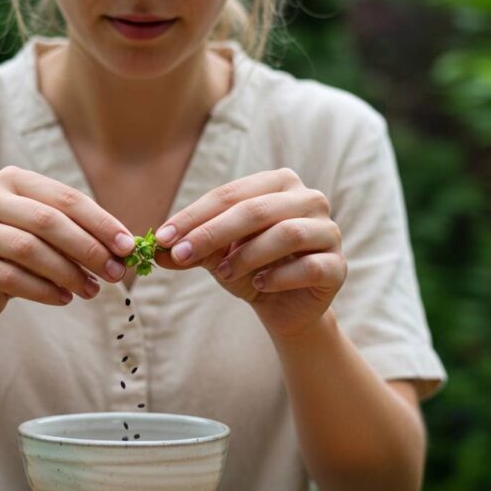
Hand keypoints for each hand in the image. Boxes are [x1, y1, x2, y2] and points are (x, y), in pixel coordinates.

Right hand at [0, 166, 135, 330]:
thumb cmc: (17, 259)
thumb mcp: (48, 239)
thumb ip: (78, 234)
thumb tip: (125, 248)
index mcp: (11, 179)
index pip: (65, 198)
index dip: (100, 223)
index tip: (127, 247)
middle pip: (48, 222)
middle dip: (88, 249)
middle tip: (116, 273)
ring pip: (29, 249)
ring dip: (69, 273)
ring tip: (92, 290)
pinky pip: (9, 277)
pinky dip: (44, 290)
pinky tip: (65, 299)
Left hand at [153, 168, 346, 336]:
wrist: (283, 306)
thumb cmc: (248, 268)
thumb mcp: (214, 256)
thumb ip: (188, 248)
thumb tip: (152, 250)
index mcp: (278, 184)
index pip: (230, 194)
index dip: (195, 215)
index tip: (165, 237)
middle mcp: (309, 199)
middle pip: (256, 210)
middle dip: (213, 232)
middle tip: (183, 255)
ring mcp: (329, 230)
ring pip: (287, 234)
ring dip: (246, 255)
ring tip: (221, 273)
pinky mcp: (338, 266)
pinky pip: (309, 266)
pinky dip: (278, 277)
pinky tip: (258, 285)